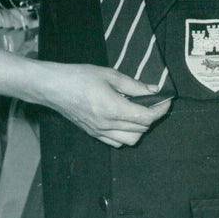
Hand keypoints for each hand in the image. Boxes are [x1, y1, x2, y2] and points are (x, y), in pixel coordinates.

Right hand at [43, 62, 172, 146]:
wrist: (52, 87)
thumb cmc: (78, 77)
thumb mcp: (109, 75)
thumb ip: (134, 85)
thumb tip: (154, 90)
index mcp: (113, 109)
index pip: (146, 117)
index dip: (160, 109)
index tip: (165, 99)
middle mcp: (107, 125)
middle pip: (141, 129)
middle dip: (152, 115)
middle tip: (153, 101)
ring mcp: (99, 132)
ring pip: (131, 139)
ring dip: (140, 127)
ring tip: (137, 111)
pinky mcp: (93, 134)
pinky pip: (117, 142)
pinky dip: (126, 134)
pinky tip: (123, 120)